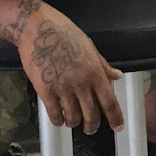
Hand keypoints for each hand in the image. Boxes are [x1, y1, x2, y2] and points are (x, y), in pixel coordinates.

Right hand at [18, 7, 123, 133]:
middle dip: (92, 126)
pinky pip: (55, 114)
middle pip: (91, 115)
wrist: (37, 27)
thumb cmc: (63, 32)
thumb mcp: (89, 46)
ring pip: (73, 118)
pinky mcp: (45, 91)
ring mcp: (62, 88)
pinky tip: (58, 117)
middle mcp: (81, 83)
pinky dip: (58, 120)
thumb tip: (117, 75)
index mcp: (95, 71)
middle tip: (90, 128)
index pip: (109, 101)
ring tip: (72, 121)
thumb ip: (103, 65)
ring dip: (74, 123)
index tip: (118, 127)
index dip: (115, 117)